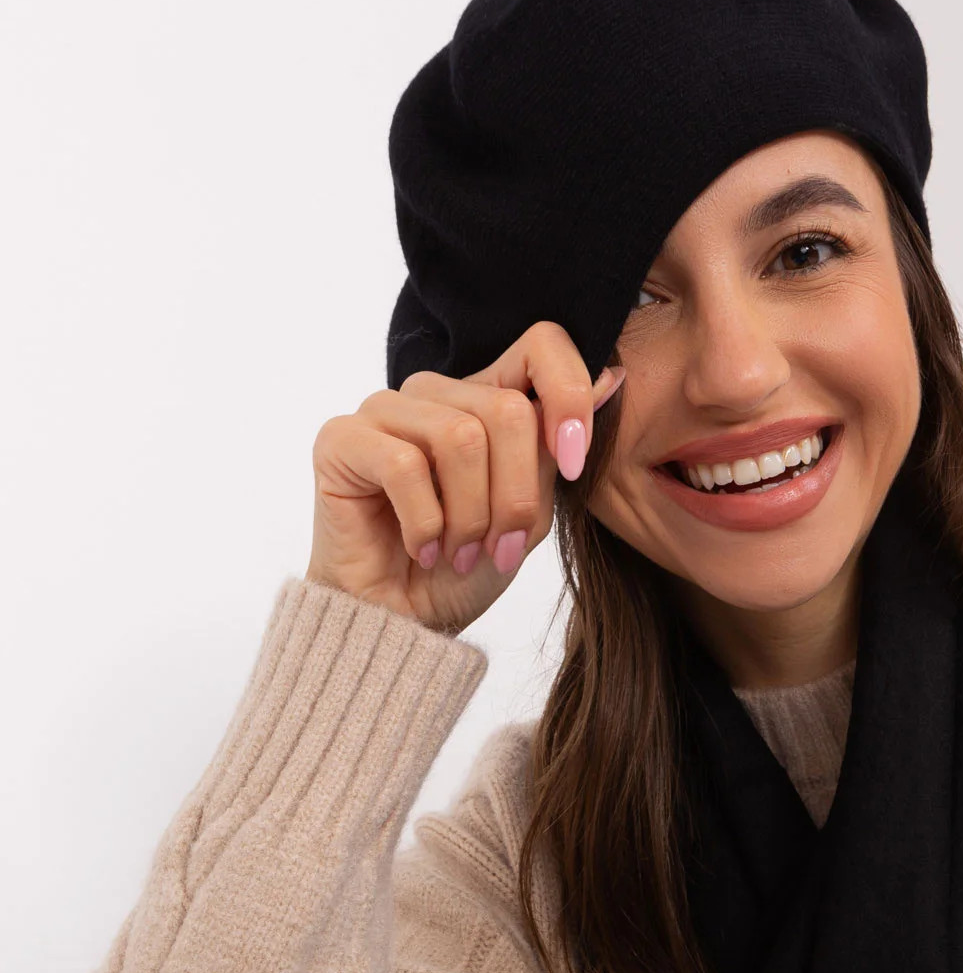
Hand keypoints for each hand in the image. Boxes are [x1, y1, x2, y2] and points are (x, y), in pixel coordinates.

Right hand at [306, 321, 622, 634]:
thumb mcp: (528, 514)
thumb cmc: (463, 572)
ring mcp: (384, 410)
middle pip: (506, 409)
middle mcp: (434, 394)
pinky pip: (403, 465)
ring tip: (459, 554)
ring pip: (459, 437)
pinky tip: (421, 549)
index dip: (569, 397)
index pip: (541, 346)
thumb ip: (552, 448)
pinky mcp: (341, 439)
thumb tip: (611, 378)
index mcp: (483, 399)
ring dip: (470, 516)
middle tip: (499, 549)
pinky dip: (425, 523)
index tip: (573, 465)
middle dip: (515, 495)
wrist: (402, 625)